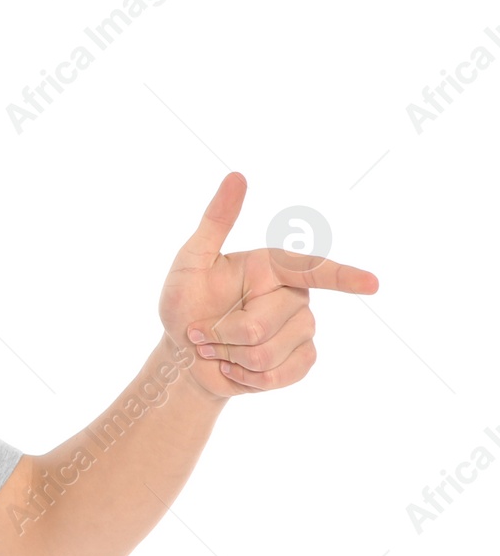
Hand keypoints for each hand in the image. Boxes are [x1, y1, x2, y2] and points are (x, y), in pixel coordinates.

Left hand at [158, 172, 379, 399]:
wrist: (182, 354)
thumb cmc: (184, 304)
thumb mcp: (190, 261)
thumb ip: (215, 222)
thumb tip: (236, 175)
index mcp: (274, 267)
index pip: (315, 270)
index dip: (344, 278)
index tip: (372, 284)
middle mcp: (294, 296)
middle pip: (267, 324)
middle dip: (224, 334)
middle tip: (202, 333)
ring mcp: (300, 330)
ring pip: (270, 354)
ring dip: (231, 357)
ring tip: (216, 349)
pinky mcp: (299, 361)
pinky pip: (281, 376)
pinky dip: (247, 379)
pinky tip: (234, 370)